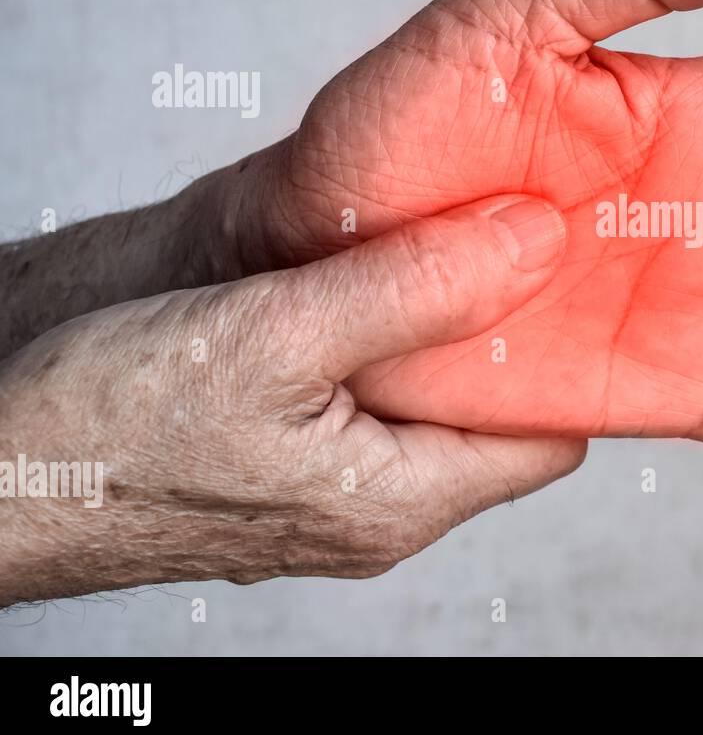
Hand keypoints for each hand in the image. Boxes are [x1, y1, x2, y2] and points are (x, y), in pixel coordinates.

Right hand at [0, 196, 580, 604]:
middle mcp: (380, 508)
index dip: (568, 350)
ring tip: (445, 232)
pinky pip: (368, 392)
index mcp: (400, 501)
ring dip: (438, 319)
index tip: (568, 264)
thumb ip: (410, 290)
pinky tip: (365, 270)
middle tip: (509, 227)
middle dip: (505, 323)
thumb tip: (534, 241)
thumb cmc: (103, 432)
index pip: (547, 435)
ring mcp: (333, 489)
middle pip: (491, 411)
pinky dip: (381, 330)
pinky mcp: (288, 460)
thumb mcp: (272, 338)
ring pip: (427, 397)